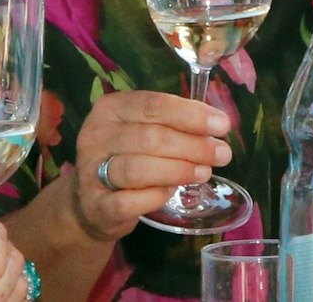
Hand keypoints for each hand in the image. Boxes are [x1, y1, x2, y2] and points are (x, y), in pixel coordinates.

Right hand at [69, 89, 230, 242]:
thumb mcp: (147, 130)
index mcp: (111, 109)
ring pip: (138, 168)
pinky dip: (155, 196)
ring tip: (204, 172)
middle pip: (150, 137)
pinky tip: (171, 193)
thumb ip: (177, 124)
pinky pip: (129, 201)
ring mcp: (90, 172)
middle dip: (193, 146)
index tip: (222, 125)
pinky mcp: (95, 206)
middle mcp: (95, 137)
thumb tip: (218, 126)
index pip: (154, 105)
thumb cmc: (130, 156)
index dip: (192, 115)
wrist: (93, 203)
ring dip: (179, 170)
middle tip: (222, 154)